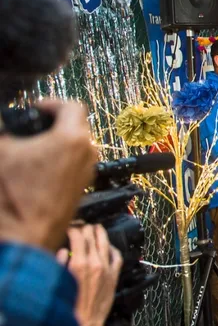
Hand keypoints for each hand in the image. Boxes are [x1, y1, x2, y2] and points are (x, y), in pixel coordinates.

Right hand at [0, 100, 96, 249]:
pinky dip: (58, 160)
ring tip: (30, 150)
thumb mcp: (1, 153)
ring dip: (55, 142)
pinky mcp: (81, 188)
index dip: (50, 103)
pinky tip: (36, 169)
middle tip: (30, 128)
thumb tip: (8, 127)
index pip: (71, 106)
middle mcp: (86, 152)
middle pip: (75, 125)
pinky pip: (73, 164)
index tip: (35, 109)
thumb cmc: (14, 198)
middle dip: (52, 123)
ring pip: (75, 145)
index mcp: (72, 138)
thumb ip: (6, 132)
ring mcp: (86, 172)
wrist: (24, 237)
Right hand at [58, 225, 122, 325]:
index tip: (71, 226)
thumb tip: (64, 250)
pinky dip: (113, 248)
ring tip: (97, 227)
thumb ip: (61, 264)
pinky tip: (109, 246)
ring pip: (106, 243)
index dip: (74, 229)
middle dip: (86, 228)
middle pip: (92, 237)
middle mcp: (95, 263)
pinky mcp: (114, 276)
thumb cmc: (69, 306)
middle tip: (83, 225)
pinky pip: (117, 257)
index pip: (78, 237)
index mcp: (79, 264)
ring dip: (101, 233)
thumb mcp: (59, 282)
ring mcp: (106, 269)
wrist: (85, 321)